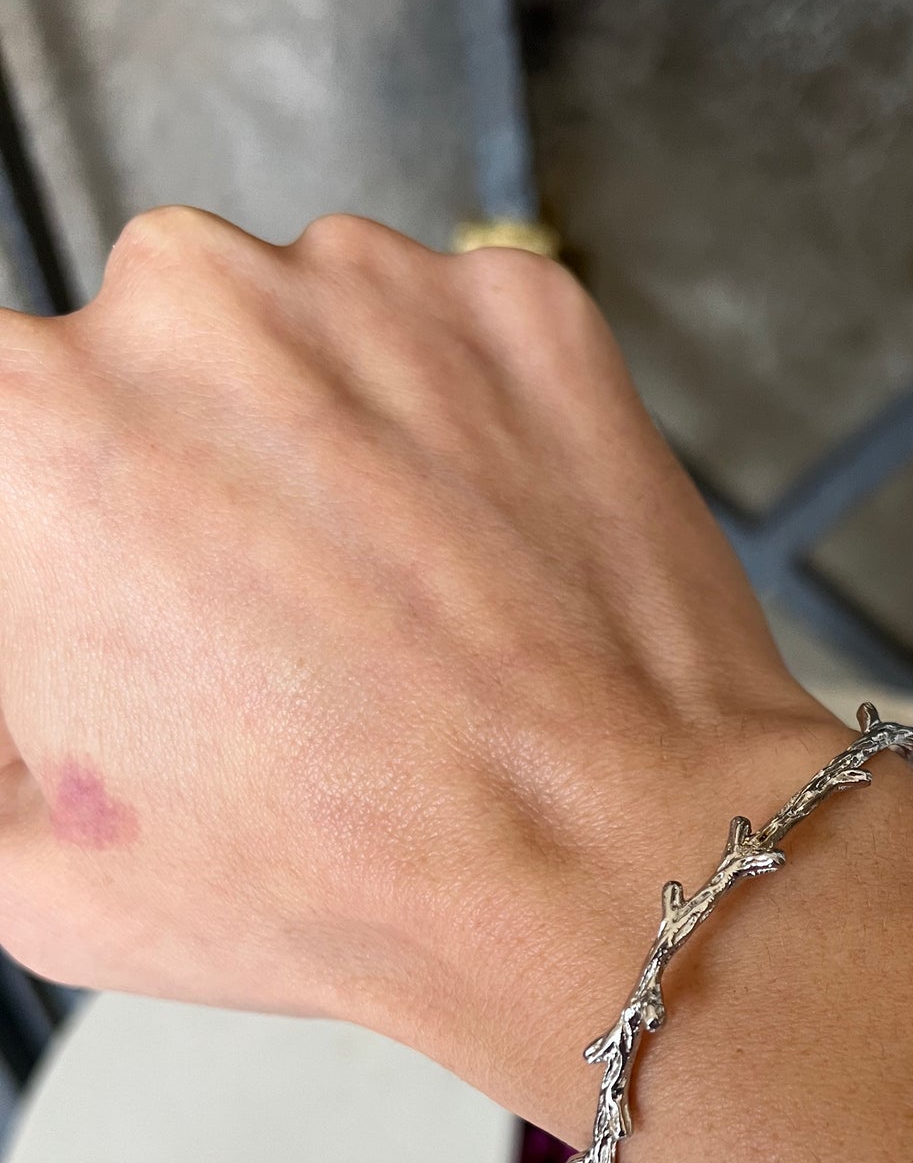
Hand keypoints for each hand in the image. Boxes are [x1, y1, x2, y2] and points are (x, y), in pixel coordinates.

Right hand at [0, 207, 838, 1122]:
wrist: (604, 865)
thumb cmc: (343, 876)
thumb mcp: (38, 870)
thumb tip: (36, 693)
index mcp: (32, 419)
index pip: (18, 450)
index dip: (61, 555)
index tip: (120, 619)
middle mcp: (190, 300)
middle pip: (153, 372)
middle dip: (185, 483)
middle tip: (259, 632)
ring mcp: (375, 286)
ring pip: (305, 347)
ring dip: (323, 447)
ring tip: (387, 612)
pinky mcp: (521, 308)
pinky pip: (449, 351)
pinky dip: (455, 435)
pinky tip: (476, 565)